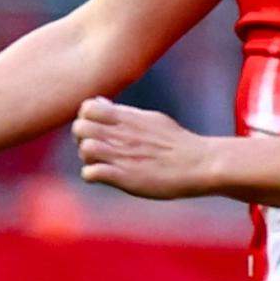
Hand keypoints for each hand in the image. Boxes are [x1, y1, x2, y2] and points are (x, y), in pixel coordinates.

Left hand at [73, 98, 218, 200]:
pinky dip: (92, 175)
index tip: (96, 128)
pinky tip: (105, 176)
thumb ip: (124, 113)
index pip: (88, 107)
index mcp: (129, 118)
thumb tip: (100, 103)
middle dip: (81, 138)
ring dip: (87, 158)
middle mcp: (123, 134)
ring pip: (84, 149)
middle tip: (96, 147)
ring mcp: (123, 155)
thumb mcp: (152, 119)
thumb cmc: (177, 143)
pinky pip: (91, 173)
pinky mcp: (124, 177)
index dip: (85, 118)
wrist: (199, 164)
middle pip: (80, 127)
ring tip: (101, 162)